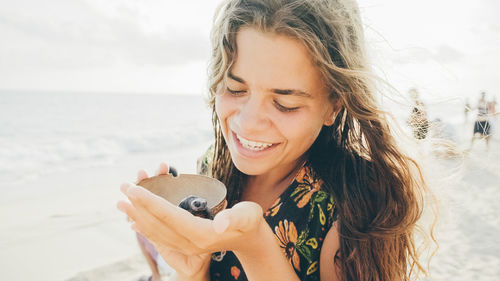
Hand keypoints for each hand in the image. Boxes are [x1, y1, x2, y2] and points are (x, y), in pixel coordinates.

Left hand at [117, 164, 266, 274]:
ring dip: (137, 215)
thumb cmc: (250, 222)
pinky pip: (160, 236)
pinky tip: (133, 220)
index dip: (152, 203)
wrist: (250, 239)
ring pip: (156, 231)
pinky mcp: (185, 244)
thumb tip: (221, 223)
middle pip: (158, 224)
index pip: (171, 217)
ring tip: (121, 201)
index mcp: (203, 234)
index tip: (135, 189)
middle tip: (122, 187)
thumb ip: (237, 218)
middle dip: (138, 206)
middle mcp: (191, 243)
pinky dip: (145, 227)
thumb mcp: (249, 216)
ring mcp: (187, 246)